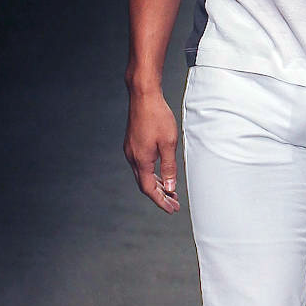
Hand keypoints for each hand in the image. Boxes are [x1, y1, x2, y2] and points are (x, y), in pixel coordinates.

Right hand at [124, 89, 180, 213]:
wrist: (143, 96)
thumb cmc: (157, 116)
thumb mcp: (169, 144)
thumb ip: (169, 167)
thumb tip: (171, 187)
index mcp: (141, 160)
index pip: (149, 189)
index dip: (161, 201)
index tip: (172, 209)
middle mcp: (132, 157)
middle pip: (145, 184)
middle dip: (160, 196)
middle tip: (174, 204)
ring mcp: (131, 150)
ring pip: (143, 175)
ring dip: (156, 185)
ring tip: (170, 191)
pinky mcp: (132, 143)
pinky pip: (141, 165)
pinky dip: (152, 173)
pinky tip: (161, 173)